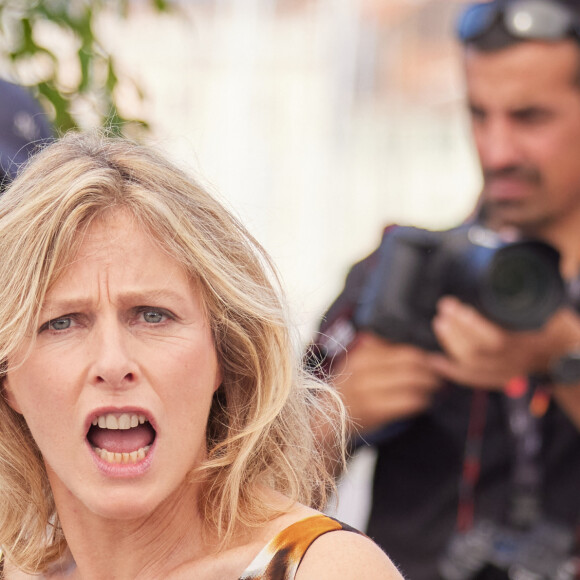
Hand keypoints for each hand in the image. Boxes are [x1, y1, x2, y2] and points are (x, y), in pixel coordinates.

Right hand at [332, 332, 442, 432]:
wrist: (327, 418)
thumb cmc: (349, 391)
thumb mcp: (359, 365)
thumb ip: (381, 353)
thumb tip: (418, 353)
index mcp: (363, 355)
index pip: (405, 353)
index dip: (425, 359)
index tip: (437, 364)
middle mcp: (364, 369)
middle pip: (410, 366)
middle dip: (431, 372)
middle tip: (442, 377)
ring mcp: (366, 389)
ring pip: (410, 382)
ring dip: (429, 386)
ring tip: (437, 389)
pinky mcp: (372, 409)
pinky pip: (406, 402)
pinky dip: (420, 401)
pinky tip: (425, 402)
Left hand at [428, 296, 579, 389]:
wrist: (574, 361)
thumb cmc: (562, 330)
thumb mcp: (555, 310)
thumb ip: (534, 290)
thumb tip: (512, 253)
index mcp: (530, 344)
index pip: (497, 339)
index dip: (473, 325)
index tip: (457, 307)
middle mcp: (517, 362)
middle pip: (480, 352)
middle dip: (457, 330)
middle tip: (444, 307)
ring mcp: (508, 374)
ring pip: (473, 366)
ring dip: (451, 345)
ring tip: (439, 323)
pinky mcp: (501, 380)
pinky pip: (473, 380)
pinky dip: (451, 371)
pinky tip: (433, 360)